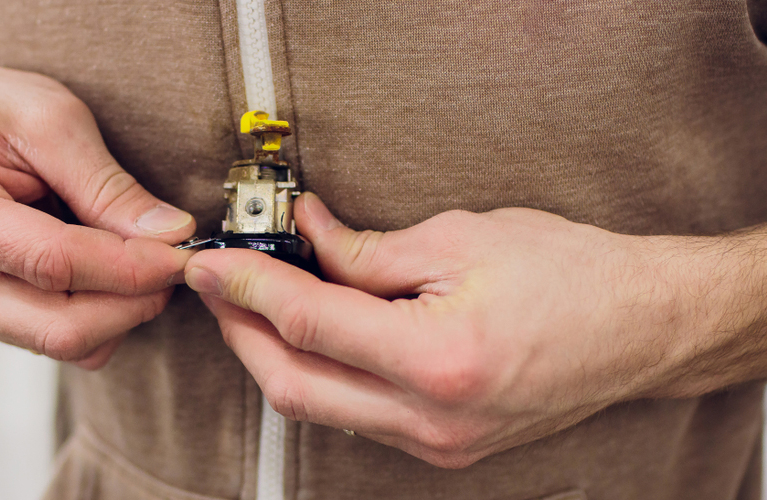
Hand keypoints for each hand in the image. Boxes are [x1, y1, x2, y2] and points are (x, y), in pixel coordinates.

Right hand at [0, 64, 194, 368]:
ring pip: (66, 344)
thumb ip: (108, 185)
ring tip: (138, 257)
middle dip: (134, 301)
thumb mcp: (54, 119)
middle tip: (174, 261)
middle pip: (61, 327)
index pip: (54, 265)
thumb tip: (170, 236)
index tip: (181, 252)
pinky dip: (100, 318)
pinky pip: (57, 343)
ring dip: (121, 311)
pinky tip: (106, 271)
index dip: (130, 267)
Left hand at [185, 192, 764, 466]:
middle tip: (217, 285)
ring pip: (318, 406)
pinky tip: (309, 332)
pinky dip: (319, 371)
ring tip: (256, 301)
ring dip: (275, 353)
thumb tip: (306, 235)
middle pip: (294, 383)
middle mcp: (432, 420)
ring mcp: (437, 444)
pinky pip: (354, 414)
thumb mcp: (460, 238)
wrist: (640, 326)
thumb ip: (365, 248)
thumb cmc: (569, 273)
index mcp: (439, 360)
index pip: (308, 322)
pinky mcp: (442, 447)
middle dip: (240, 331)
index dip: (246, 286)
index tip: (210, 262)